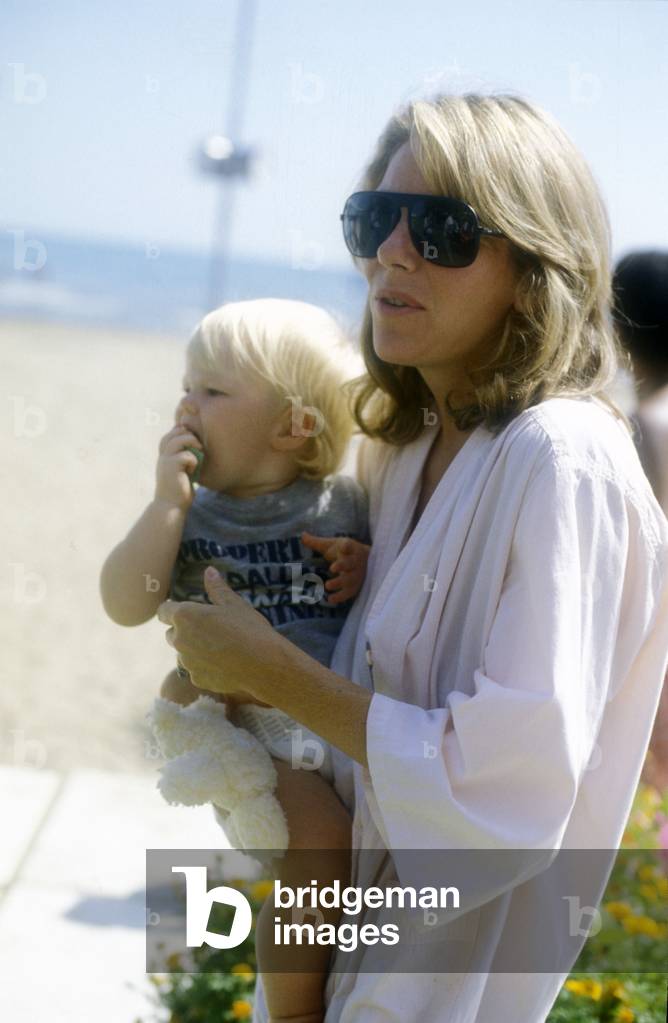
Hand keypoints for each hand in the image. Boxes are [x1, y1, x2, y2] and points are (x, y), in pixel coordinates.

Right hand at [154, 424, 202, 509]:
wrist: (171, 507)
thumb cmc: (180, 489)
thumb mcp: (182, 470)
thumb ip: (185, 456)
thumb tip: (198, 444)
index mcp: (165, 454)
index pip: (172, 433)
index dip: (184, 433)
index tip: (194, 445)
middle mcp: (163, 455)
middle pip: (174, 432)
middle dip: (190, 435)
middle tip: (198, 448)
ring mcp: (165, 460)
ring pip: (179, 440)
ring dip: (192, 444)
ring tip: (198, 455)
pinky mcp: (171, 468)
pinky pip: (186, 455)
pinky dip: (193, 461)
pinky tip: (193, 471)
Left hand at [157, 567, 276, 702]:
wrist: (263, 664)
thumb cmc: (249, 629)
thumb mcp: (234, 604)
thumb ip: (217, 588)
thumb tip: (209, 571)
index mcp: (185, 616)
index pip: (162, 611)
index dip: (171, 610)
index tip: (183, 611)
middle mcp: (179, 639)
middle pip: (171, 634)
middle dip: (184, 632)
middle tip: (209, 630)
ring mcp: (186, 662)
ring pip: (183, 654)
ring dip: (194, 650)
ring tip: (220, 648)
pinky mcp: (196, 679)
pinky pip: (195, 671)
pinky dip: (205, 667)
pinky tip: (224, 664)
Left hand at [301, 532, 370, 603]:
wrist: (367, 561)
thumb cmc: (344, 552)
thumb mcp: (332, 545)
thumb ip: (317, 542)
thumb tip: (302, 535)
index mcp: (350, 548)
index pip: (349, 546)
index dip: (347, 546)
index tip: (343, 547)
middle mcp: (354, 561)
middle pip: (350, 563)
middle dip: (342, 565)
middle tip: (332, 568)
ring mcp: (356, 574)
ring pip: (350, 579)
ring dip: (340, 583)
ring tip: (327, 585)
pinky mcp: (356, 586)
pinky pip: (349, 592)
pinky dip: (341, 596)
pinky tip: (331, 599)